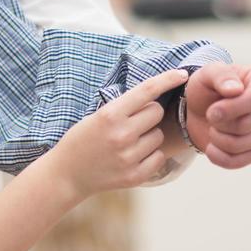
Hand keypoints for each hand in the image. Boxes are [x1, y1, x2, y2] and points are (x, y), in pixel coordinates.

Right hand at [52, 68, 189, 196]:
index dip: (167, 79)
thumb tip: (156, 96)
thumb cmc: (82, 139)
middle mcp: (122, 135)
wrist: (68, 174)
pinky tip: (133, 156)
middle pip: (157, 112)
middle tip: (132, 121)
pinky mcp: (135, 176)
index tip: (182, 74)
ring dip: (149, 135)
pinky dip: (151, 154)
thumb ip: (124, 107)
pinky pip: (159, 156)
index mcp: (110, 115)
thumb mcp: (96, 115)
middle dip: (148, 114)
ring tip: (129, 142)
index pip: (146, 91)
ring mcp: (129, 157)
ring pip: (159, 135)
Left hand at [184, 64, 250, 169]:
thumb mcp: (207, 73)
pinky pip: (239, 161)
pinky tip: (211, 147)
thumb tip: (236, 89)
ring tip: (213, 127)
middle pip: (248, 123)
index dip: (232, 108)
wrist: (200, 110)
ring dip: (217, 138)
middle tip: (210, 115)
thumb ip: (221, 75)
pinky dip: (219, 156)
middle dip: (220, 123)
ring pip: (242, 143)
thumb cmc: (208, 87)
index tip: (212, 110)